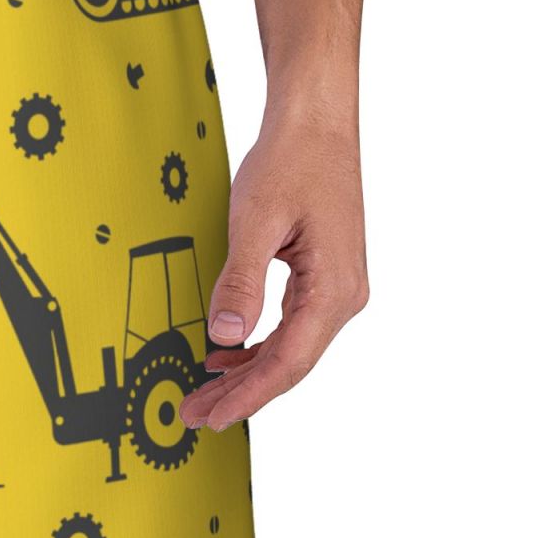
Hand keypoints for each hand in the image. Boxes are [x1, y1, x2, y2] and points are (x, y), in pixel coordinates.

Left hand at [182, 104, 367, 431]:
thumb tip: (225, 337)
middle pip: (289, 364)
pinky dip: (257, 345)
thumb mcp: (255, 221)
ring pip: (289, 348)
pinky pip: (291, 325)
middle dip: (240, 393)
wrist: (317, 121)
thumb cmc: (292, 161)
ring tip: (203, 391)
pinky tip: (226, 354)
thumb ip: (241, 282)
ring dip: (246, 373)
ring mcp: (336, 287)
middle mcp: (344, 296)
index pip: (288, 363)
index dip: (248, 395)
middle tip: (195, 415)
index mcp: (334, 289)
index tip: (213, 416)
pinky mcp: (323, 277)